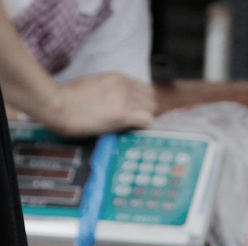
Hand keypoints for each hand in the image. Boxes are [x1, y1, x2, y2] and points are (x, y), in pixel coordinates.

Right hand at [40, 73, 154, 135]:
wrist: (59, 105)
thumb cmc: (72, 98)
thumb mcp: (97, 85)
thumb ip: (113, 89)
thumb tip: (124, 101)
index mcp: (118, 77)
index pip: (145, 89)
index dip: (142, 102)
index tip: (135, 110)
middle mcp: (124, 86)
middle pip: (151, 100)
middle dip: (145, 110)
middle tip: (134, 121)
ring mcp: (124, 100)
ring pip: (151, 110)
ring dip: (144, 119)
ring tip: (130, 125)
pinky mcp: (123, 115)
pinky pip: (147, 121)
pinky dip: (142, 127)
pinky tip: (131, 129)